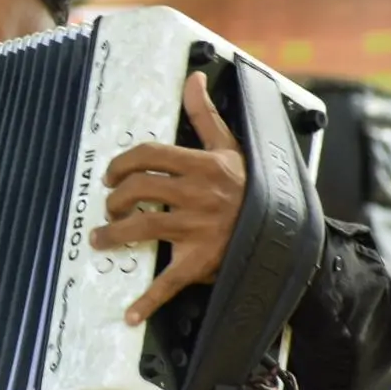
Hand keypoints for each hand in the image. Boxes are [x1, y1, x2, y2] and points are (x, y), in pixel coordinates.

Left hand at [90, 71, 246, 324]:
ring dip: (112, 234)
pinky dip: (147, 301)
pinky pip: (168, 282)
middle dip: (114, 198)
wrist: (288, 231)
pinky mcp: (200, 261)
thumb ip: (206, 114)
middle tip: (108, 206)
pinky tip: (130, 312)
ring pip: (140, 227)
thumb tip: (194, 77)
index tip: (112, 175)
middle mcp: (196, 195)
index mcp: (202, 165)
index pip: (148, 155)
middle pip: (137, 190)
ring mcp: (197, 229)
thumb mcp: (233, 147)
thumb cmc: (255, 188)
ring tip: (102, 237)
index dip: (122, 164)